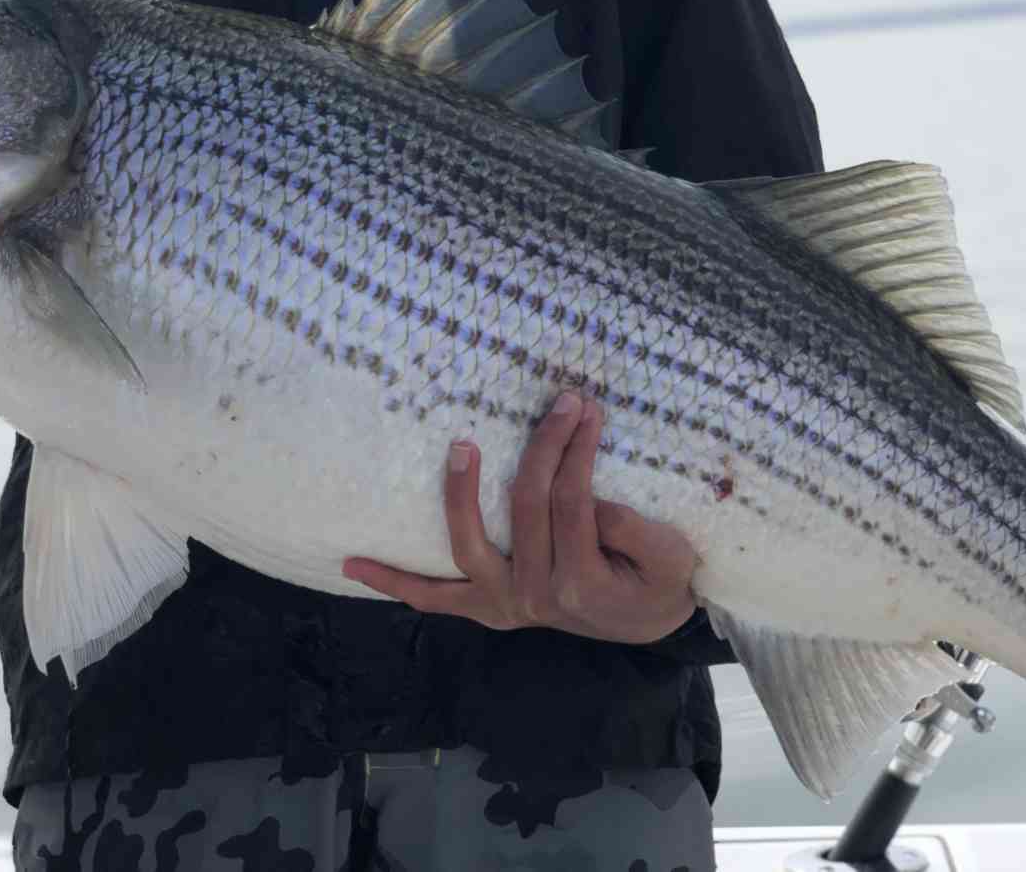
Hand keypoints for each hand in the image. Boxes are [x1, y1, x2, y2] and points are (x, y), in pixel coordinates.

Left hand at [341, 392, 699, 644]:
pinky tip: (354, 565)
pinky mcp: (486, 608)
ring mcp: (505, 604)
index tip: (586, 408)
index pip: (572, 501)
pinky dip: (396, 583)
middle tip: (563, 402)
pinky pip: (435, 599)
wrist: (647, 623)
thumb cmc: (660, 582)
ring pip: (468, 548)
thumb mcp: (671, 558)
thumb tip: (597, 501)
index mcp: (581, 582)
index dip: (578, 451)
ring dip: (458, 496)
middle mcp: (535, 597)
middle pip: (527, 508)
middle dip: (547, 446)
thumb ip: (636, 533)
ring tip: (460, 447)